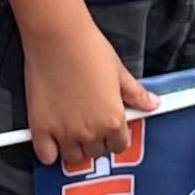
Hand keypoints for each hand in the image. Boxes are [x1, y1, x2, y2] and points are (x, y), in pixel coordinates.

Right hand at [22, 21, 157, 172]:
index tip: (108, 129)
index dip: (114, 137)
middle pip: (96, 152)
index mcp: (113, 120)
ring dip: (73, 147)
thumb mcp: (119, 72)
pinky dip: (49, 151)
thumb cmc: (90, 50)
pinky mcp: (41, 128)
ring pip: (73, 157)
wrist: (57, 37)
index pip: (119, 146)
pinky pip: (46, 156)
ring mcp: (64, 132)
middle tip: (88, 124)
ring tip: (70, 129)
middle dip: (94, 141)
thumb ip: (136, 94)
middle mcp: (90, 132)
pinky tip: (51, 139)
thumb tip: (153, 104)